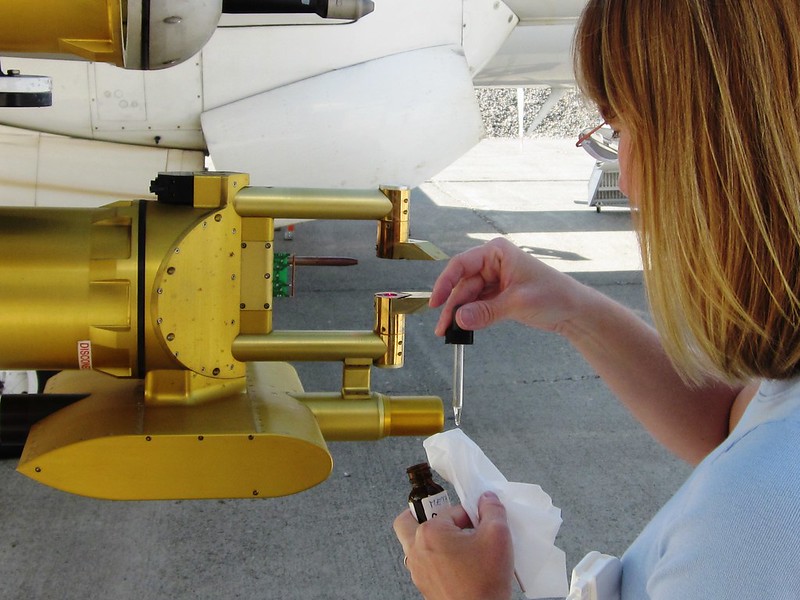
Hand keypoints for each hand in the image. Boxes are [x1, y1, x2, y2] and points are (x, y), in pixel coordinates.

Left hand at [393, 491, 514, 599]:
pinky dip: (436, 557)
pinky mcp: (423, 584)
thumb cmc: (482, 585)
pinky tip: (457, 561)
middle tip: (448, 519)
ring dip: (432, 537)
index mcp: (430, 533)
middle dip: (427, 514)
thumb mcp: (497, 536)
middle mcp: (417, 550)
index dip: (469, 513)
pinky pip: (423, 561)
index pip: (450, 509)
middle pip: (409, 520)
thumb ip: (492, 510)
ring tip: (456, 542)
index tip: (479, 520)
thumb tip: (488, 499)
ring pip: (414, 542)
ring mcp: (418, 569)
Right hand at [430, 237, 588, 335]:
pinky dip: (470, 316)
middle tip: (443, 329)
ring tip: (449, 333)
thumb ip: (486, 311)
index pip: (461, 265)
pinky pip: (477, 304)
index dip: (445, 283)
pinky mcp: (498, 294)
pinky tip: (462, 328)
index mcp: (497, 252)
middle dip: (452, 306)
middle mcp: (493, 263)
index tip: (435, 303)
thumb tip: (459, 319)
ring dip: (459, 314)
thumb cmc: (553, 296)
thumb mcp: (517, 303)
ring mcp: (495, 279)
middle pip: (463, 284)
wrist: (574, 311)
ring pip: (468, 296)